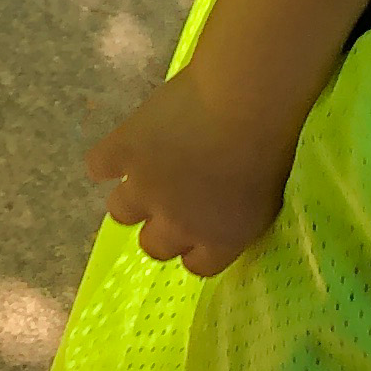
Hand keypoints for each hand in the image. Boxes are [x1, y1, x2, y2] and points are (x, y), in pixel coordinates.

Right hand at [86, 66, 300, 277]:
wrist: (242, 103)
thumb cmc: (272, 148)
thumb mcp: (265, 202)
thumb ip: (234, 220)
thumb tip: (218, 217)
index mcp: (219, 241)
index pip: (196, 267)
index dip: (194, 247)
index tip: (197, 229)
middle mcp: (176, 224)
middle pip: (152, 247)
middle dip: (159, 228)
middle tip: (170, 202)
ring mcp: (144, 188)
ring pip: (120, 212)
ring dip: (133, 198)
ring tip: (146, 175)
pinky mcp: (122, 151)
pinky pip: (98, 167)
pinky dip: (107, 162)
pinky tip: (119, 153)